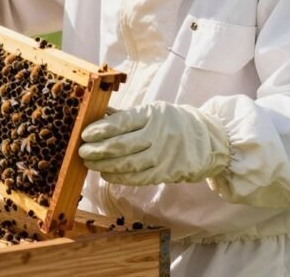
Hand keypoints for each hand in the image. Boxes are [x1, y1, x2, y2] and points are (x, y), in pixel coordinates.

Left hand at [78, 102, 229, 185]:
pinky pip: (139, 178)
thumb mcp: (152, 112)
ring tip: (90, 163)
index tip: (84, 134)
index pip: (121, 122)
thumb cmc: (171, 122)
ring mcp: (163, 155)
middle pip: (122, 145)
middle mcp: (158, 135)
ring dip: (105, 165)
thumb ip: (125, 115)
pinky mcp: (167, 172)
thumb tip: (96, 116)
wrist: (208, 140)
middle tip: (82, 151)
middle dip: (98, 150)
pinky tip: (106, 174)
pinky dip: (120, 177)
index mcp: (151, 115)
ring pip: (128, 164)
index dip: (100, 130)